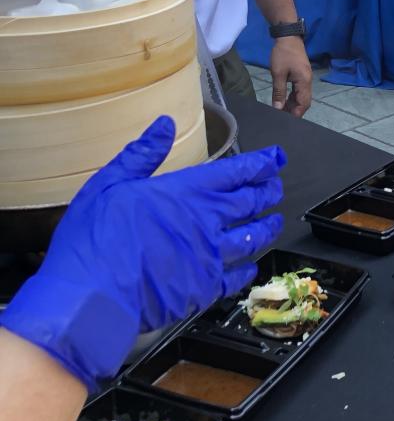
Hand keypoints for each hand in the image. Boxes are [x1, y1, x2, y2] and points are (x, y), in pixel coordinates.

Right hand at [0, 116, 285, 389]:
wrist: (90, 295)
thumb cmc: (95, 239)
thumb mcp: (109, 183)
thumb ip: (141, 154)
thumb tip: (164, 124)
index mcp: (186, 192)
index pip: (236, 172)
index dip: (262, 163)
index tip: (277, 158)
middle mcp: (206, 222)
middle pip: (250, 202)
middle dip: (268, 192)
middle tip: (277, 187)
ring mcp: (209, 257)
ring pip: (251, 238)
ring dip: (266, 228)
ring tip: (274, 221)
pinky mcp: (205, 290)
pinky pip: (237, 278)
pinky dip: (248, 269)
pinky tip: (251, 266)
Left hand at [270, 37, 311, 115]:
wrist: (288, 37)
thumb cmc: (283, 54)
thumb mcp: (278, 73)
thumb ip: (279, 92)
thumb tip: (278, 108)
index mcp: (304, 82)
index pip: (303, 103)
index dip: (296, 113)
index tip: (286, 121)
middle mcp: (308, 82)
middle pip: (304, 101)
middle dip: (294, 110)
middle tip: (282, 117)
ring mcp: (305, 78)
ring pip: (301, 96)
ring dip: (293, 104)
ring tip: (281, 111)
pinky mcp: (302, 75)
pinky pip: (299, 90)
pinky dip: (292, 97)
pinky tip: (284, 100)